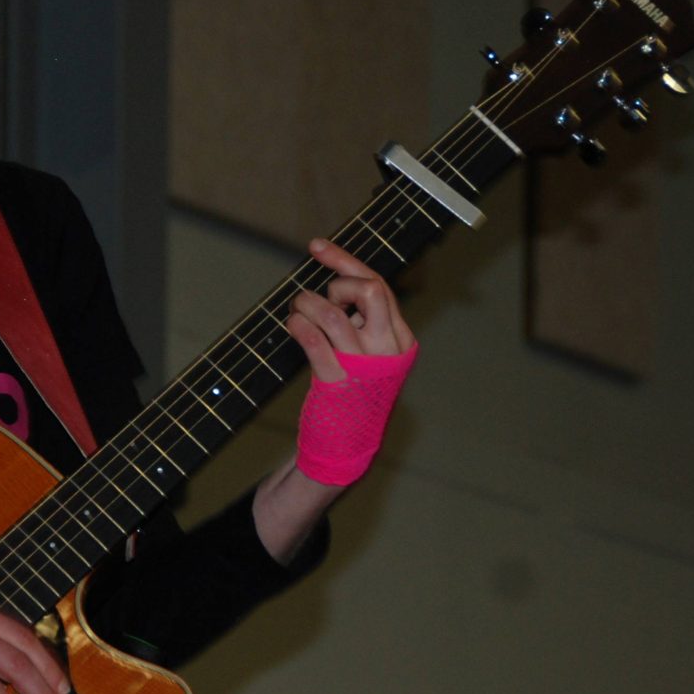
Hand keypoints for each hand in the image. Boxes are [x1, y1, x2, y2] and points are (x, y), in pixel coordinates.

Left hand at [284, 239, 417, 487]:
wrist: (348, 446)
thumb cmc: (355, 394)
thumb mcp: (371, 355)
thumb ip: (363, 321)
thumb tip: (339, 280)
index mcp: (401, 339)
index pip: (378, 285)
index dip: (345, 261)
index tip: (316, 247)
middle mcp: (387, 349)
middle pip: (369, 290)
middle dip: (337, 284)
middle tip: (320, 299)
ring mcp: (363, 366)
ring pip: (334, 313)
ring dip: (307, 304)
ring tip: (297, 311)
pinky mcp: (337, 381)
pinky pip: (313, 340)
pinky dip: (298, 324)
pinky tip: (292, 324)